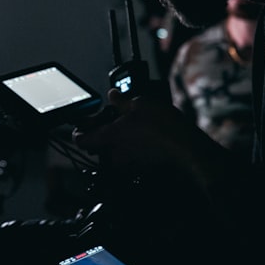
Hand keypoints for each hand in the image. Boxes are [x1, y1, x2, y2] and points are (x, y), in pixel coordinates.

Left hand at [72, 89, 226, 190]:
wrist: (187, 149)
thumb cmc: (163, 127)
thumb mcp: (140, 104)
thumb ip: (121, 101)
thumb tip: (113, 95)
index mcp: (108, 138)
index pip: (80, 141)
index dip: (78, 132)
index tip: (81, 126)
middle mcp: (113, 155)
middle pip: (96, 147)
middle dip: (100, 134)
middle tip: (111, 120)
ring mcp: (126, 165)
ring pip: (112, 153)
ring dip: (116, 141)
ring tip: (130, 127)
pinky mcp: (139, 169)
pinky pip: (127, 158)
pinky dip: (129, 148)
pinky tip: (142, 137)